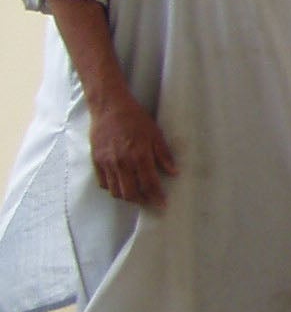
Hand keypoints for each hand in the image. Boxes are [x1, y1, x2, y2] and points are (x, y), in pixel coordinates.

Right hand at [88, 92, 176, 206]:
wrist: (109, 107)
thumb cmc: (135, 118)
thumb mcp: (155, 134)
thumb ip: (164, 155)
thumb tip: (174, 172)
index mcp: (139, 155)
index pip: (149, 184)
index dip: (157, 197)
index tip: (163, 204)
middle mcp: (122, 162)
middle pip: (131, 193)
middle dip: (142, 201)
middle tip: (150, 201)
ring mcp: (107, 162)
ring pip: (116, 191)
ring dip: (127, 196)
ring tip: (136, 195)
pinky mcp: (96, 161)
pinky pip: (103, 183)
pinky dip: (113, 188)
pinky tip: (121, 184)